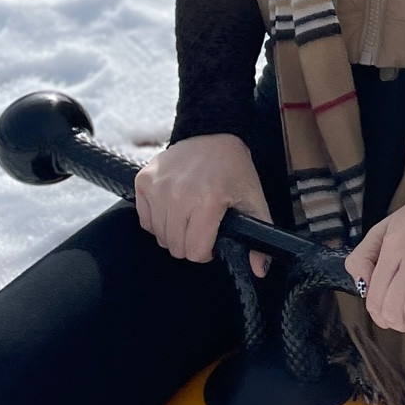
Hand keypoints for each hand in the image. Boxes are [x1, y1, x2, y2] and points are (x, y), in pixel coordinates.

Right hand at [134, 134, 271, 274]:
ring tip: (189, 217)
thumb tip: (260, 271)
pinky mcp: (143, 180)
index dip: (205, 252)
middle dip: (190, 244)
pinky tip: (173, 209)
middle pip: (175, 247)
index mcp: (207, 201)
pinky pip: (144, 219)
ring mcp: (157, 187)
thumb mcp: (254, 201)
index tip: (212, 241)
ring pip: (158, 235)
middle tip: (202, 229)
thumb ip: (259, 237)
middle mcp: (177, 195)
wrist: (213, 133)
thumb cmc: (235, 169)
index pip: (194, 251)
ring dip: (174, 234)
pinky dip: (157, 221)